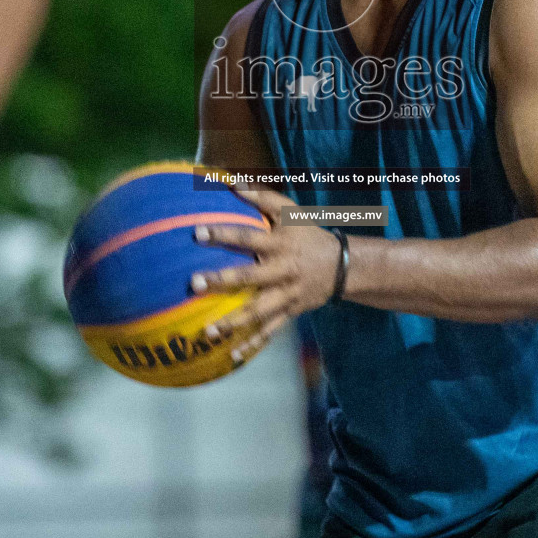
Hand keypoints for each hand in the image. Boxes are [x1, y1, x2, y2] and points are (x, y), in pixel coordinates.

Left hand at [190, 187, 342, 365]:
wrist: (344, 266)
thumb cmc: (309, 234)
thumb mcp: (291, 211)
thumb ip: (262, 196)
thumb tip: (232, 182)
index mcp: (280, 244)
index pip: (248, 237)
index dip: (224, 234)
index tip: (197, 233)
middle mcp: (282, 271)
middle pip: (250, 277)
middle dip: (222, 282)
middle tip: (193, 284)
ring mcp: (287, 295)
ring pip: (259, 311)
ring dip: (233, 322)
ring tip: (208, 331)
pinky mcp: (290, 312)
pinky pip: (270, 331)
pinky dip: (252, 344)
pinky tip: (232, 356)